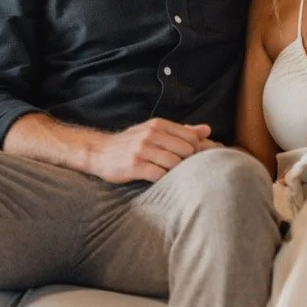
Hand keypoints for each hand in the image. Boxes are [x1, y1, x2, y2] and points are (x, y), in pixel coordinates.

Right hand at [89, 119, 211, 183]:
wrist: (99, 152)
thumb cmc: (131, 143)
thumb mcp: (154, 131)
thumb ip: (181, 131)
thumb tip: (207, 130)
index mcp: (159, 125)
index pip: (191, 137)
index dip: (198, 151)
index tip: (198, 161)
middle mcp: (151, 134)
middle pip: (186, 150)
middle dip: (189, 163)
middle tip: (188, 172)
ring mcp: (142, 150)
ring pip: (174, 163)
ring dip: (177, 173)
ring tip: (174, 178)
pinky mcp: (135, 166)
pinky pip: (159, 175)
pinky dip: (164, 180)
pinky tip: (162, 182)